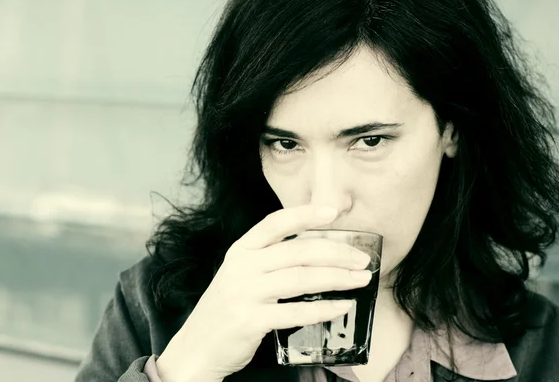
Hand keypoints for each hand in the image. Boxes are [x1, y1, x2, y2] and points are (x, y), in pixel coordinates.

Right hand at [156, 204, 372, 381]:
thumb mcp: (239, 275)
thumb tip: (317, 253)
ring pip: (301, 279)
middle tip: (362, 259)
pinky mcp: (250, 321)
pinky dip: (323, 310)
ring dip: (337, 278)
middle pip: (298, 251)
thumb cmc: (226, 309)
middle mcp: (242, 267)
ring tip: (361, 279)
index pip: (275, 223)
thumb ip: (268, 261)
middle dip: (336, 253)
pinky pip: (294, 312)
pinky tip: (342, 307)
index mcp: (241, 250)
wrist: (196, 347)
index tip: (333, 211)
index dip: (305, 214)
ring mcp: (245, 293)